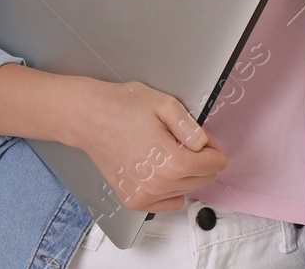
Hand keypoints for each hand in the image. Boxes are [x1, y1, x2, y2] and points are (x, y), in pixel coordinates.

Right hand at [71, 79, 227, 213]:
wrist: (89, 118)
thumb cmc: (123, 107)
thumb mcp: (165, 103)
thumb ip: (191, 127)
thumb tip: (204, 144)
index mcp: (173, 163)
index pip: (215, 164)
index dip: (212, 146)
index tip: (199, 136)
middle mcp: (160, 185)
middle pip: (204, 179)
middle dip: (201, 159)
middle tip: (183, 139)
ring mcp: (145, 196)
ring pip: (187, 189)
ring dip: (185, 173)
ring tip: (165, 149)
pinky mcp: (134, 201)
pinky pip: (169, 201)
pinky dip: (171, 187)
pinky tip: (159, 168)